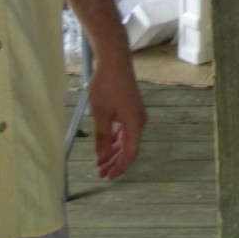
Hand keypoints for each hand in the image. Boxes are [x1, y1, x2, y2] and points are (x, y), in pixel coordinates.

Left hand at [87, 53, 146, 179]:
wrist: (114, 60)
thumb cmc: (106, 85)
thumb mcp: (101, 114)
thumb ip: (102, 137)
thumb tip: (102, 157)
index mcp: (135, 123)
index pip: (130, 153)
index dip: (120, 167)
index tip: (108, 177)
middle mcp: (139, 121)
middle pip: (129, 147)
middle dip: (114, 161)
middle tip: (100, 173)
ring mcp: (135, 114)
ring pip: (126, 139)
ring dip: (113, 151)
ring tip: (100, 162)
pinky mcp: (130, 108)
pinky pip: (124, 129)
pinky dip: (115, 139)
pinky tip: (106, 145)